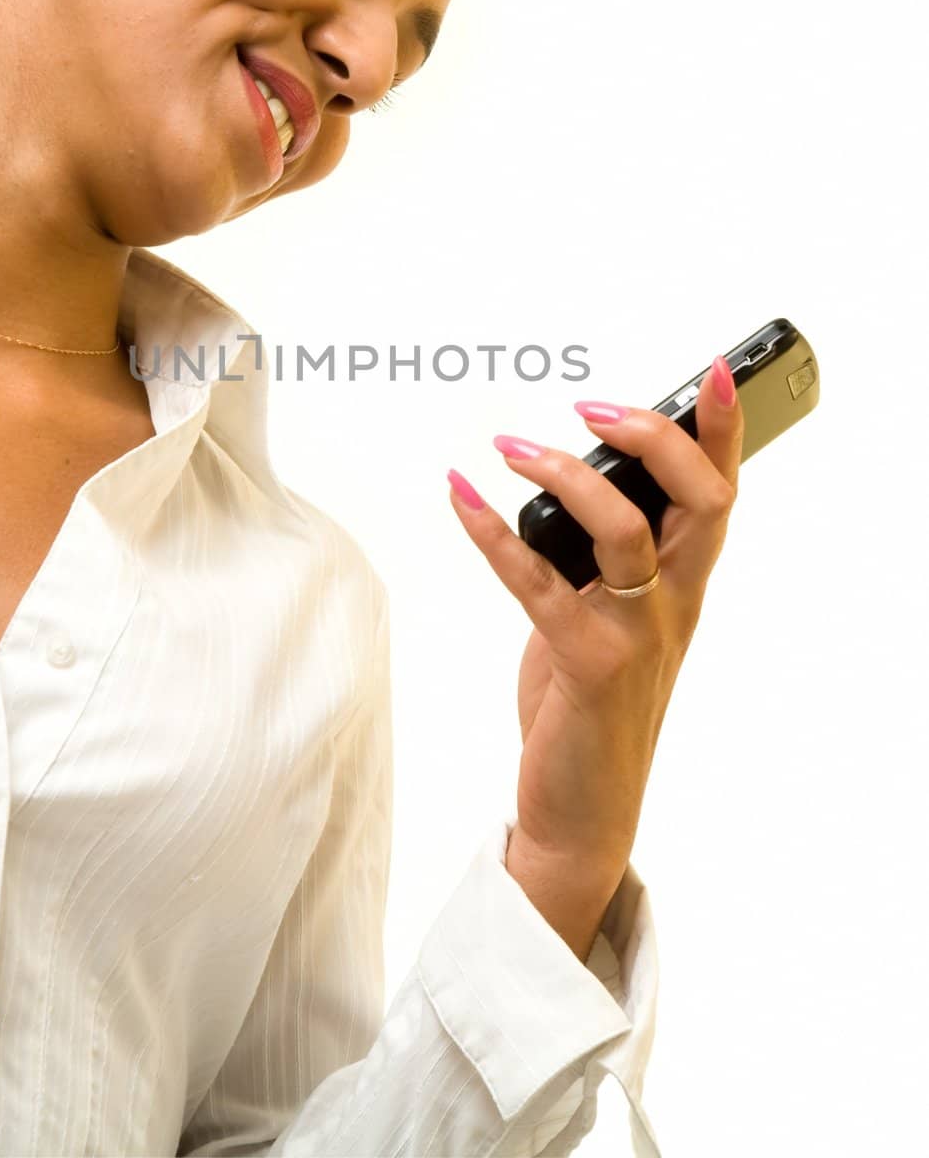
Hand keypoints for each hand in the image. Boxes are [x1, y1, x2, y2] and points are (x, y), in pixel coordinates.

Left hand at [446, 356, 743, 958]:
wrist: (584, 809)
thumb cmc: (595, 701)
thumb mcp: (616, 618)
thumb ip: (607, 559)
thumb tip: (568, 485)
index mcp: (684, 587)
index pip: (719, 494)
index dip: (722, 432)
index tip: (718, 373)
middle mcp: (673, 604)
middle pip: (697, 500)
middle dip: (652, 438)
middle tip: (593, 407)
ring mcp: (635, 634)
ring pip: (624, 532)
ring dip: (567, 477)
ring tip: (512, 446)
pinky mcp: (585, 662)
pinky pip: (537, 583)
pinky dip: (492, 533)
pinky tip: (460, 495)